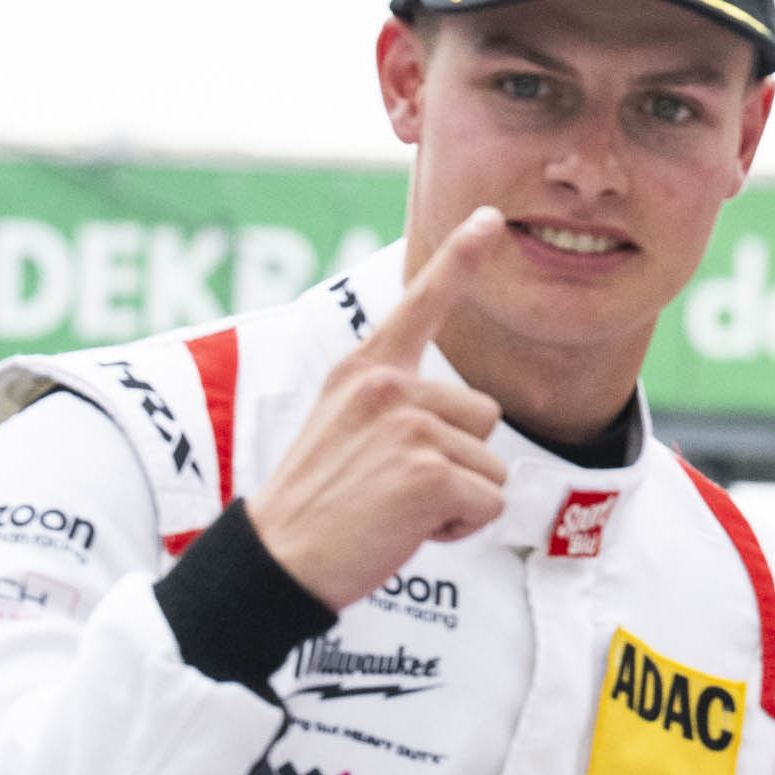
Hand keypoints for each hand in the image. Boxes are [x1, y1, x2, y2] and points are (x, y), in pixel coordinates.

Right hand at [247, 209, 517, 607]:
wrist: (281, 557)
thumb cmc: (318, 505)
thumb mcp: (344, 428)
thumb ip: (392, 406)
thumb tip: (463, 419)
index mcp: (364, 370)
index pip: (421, 304)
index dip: (461, 258)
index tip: (492, 218)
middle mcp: (389, 387)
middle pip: (484, 417)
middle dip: (459, 463)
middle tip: (396, 489)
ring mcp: (411, 427)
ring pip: (491, 467)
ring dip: (460, 501)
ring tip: (398, 511)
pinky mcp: (430, 473)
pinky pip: (489, 503)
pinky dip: (462, 529)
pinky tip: (410, 531)